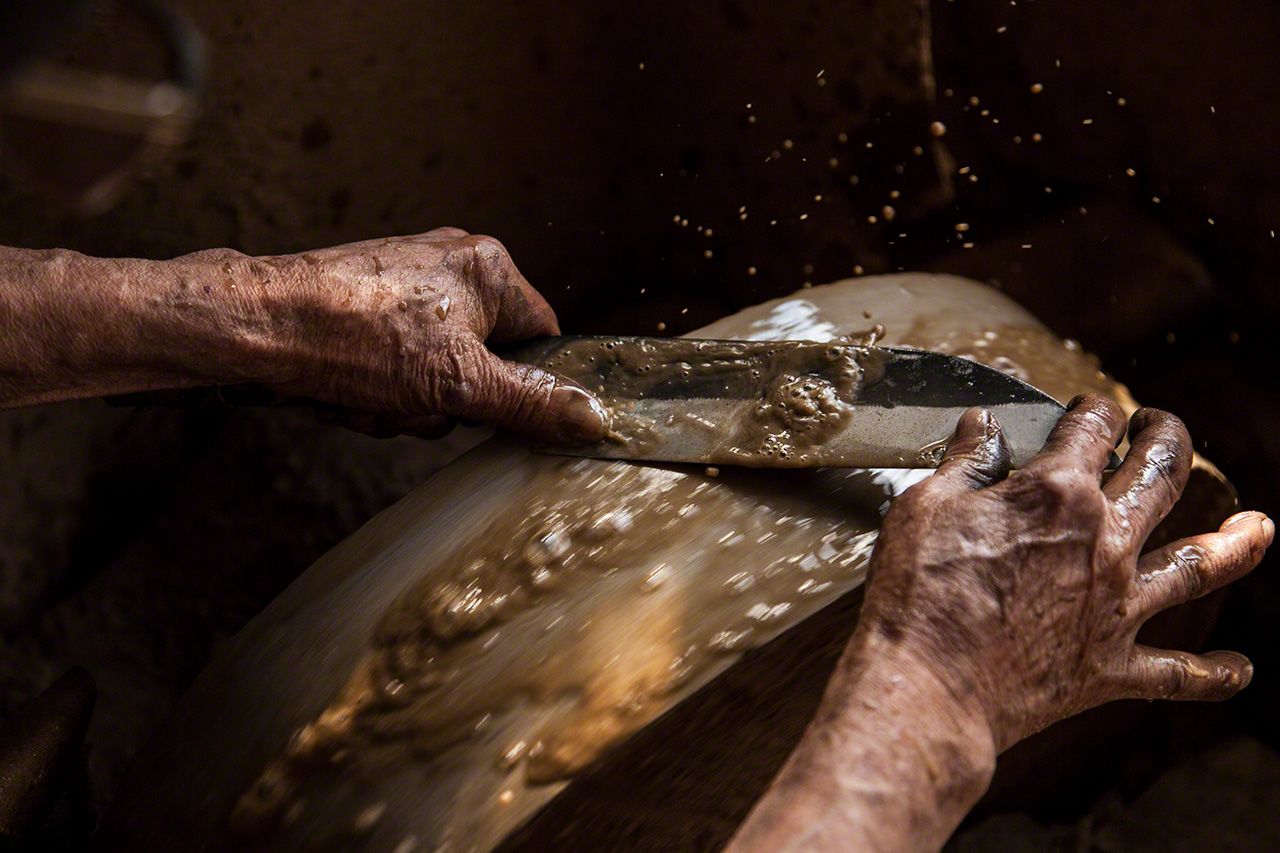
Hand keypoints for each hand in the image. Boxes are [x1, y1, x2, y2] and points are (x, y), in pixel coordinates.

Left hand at [255, 228, 606, 442]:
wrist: (252, 327)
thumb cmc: (353, 336)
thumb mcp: (459, 383)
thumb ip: (531, 402)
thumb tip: (594, 417)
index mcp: (488, 268)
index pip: (544, 338)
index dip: (523, 385)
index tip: (493, 409)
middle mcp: (451, 267)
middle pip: (487, 366)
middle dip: (447, 403)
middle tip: (413, 401)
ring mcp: (406, 290)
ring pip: (438, 377)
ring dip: (406, 406)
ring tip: (370, 396)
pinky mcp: (367, 311)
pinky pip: (398, 370)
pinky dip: (376, 394)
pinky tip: (347, 392)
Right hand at [730, 395, 1270, 851]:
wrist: (929, 688)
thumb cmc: (918, 595)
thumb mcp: (926, 507)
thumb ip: (966, 462)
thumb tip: (984, 426)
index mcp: (1056, 494)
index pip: (1093, 426)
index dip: (1093, 408)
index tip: (1086, 408)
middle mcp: (1103, 541)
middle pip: (1161, 475)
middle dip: (1168, 439)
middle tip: (1163, 429)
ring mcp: (1116, 606)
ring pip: (1197, 564)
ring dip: (1236, 543)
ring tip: (1261, 527)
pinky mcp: (1110, 667)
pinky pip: (1179, 673)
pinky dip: (1214, 674)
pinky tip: (1242, 670)